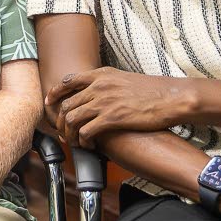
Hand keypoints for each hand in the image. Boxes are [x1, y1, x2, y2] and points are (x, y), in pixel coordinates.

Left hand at [46, 68, 190, 146]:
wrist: (171, 97)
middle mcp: (98, 86)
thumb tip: (98, 92)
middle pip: (67, 104)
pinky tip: (89, 146)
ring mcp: (104, 101)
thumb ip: (108, 83)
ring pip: (71, 119)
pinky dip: (83, 141)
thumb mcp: (125, 78)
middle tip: (62, 132)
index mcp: (101, 74)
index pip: (68, 80)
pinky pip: (85, 131)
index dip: (55, 93)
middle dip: (60, 121)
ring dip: (69, 134)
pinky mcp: (112, 118)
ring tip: (75, 142)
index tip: (49, 103)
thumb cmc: (153, 91)